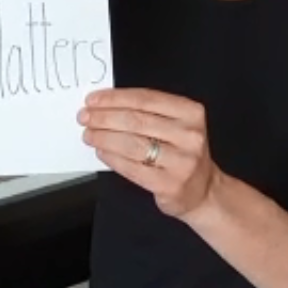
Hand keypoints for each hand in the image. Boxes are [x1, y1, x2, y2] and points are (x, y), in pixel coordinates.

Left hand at [79, 87, 219, 220]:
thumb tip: (105, 104)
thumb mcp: (176, 124)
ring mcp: (181, 161)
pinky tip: (101, 151)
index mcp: (191, 113)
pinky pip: (132, 168)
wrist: (203, 190)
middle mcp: (189, 135)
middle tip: (85, 117)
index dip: (115, 98)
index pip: (145, 99)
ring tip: (89, 134)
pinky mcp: (169, 184)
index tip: (93, 99)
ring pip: (132, 144)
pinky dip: (112, 158)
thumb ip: (147, 112)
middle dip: (104, 117)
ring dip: (104, 137)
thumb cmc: (181, 152)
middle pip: (136, 120)